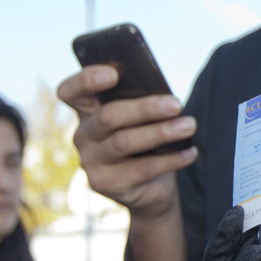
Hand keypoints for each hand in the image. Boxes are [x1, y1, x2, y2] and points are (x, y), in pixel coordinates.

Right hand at [56, 66, 196, 220]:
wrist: (150, 187)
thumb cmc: (147, 142)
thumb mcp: (142, 120)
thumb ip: (142, 104)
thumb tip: (166, 97)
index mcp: (88, 111)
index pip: (71, 92)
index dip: (86, 80)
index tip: (113, 73)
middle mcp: (83, 135)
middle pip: (108, 116)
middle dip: (145, 108)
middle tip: (176, 104)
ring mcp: (91, 161)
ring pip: (124, 142)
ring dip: (161, 132)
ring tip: (189, 126)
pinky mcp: (105, 184)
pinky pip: (141, 169)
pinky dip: (170, 160)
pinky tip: (190, 152)